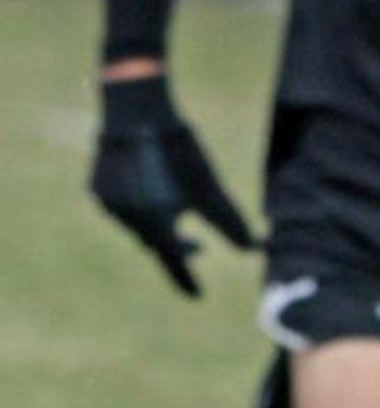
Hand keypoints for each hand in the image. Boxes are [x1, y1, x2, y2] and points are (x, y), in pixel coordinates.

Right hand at [90, 75, 255, 296]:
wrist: (136, 110)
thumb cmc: (178, 147)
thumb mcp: (208, 183)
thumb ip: (228, 217)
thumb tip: (254, 249)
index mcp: (154, 220)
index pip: (172, 259)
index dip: (184, 278)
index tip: (197, 297)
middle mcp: (127, 218)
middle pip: (155, 243)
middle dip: (177, 247)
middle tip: (200, 248)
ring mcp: (107, 204)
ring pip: (137, 225)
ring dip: (160, 226)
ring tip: (179, 215)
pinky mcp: (98, 189)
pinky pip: (122, 209)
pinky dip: (142, 207)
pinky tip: (153, 194)